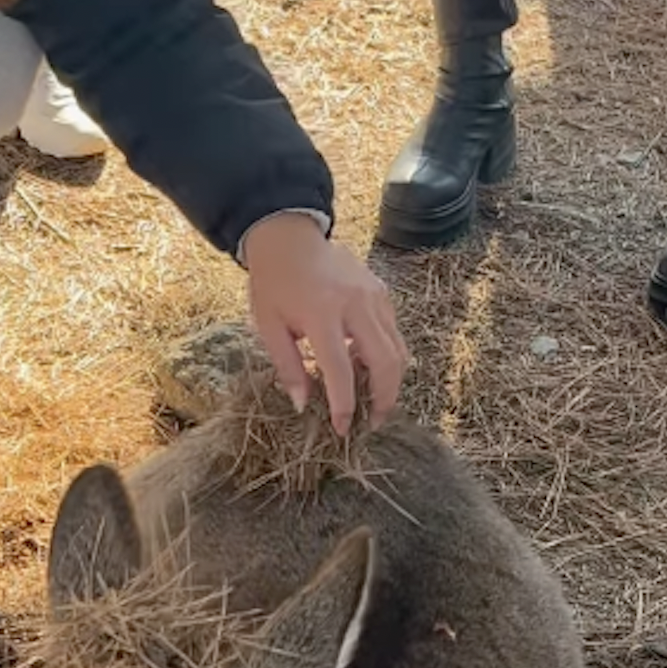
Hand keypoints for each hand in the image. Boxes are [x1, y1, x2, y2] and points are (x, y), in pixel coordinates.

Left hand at [242, 212, 407, 434]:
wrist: (288, 238)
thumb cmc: (273, 284)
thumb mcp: (268, 326)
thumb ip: (288, 367)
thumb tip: (303, 405)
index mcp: (322, 314)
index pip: (341, 370)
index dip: (344, 405)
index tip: (342, 429)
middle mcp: (355, 305)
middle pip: (385, 362)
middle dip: (383, 399)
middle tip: (371, 423)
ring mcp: (374, 296)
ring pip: (398, 349)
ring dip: (390, 382)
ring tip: (373, 401)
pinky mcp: (382, 292)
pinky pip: (394, 332)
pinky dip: (387, 356)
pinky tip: (367, 367)